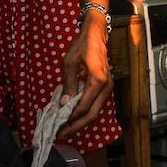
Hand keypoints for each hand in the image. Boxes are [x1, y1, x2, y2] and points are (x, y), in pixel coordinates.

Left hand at [58, 10, 110, 139]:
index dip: (71, 119)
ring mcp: (107, 87)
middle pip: (92, 114)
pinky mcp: (104, 87)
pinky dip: (84, 112)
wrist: (96, 32)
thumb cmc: (83, 44)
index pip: (84, 107)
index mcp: (98, 80)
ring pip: (95, 111)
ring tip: (65, 129)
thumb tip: (64, 104)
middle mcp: (106, 87)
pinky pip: (95, 104)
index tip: (58, 126)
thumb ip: (68, 84)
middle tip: (61, 134)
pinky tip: (72, 116)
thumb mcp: (70, 62)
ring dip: (80, 122)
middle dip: (76, 126)